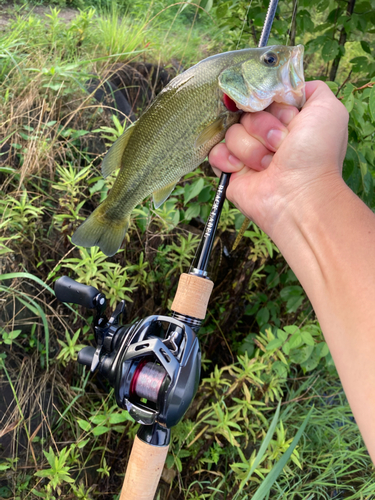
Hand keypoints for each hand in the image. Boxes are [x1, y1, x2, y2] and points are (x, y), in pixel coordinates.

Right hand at [209, 81, 348, 240]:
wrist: (298, 195)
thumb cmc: (316, 154)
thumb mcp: (328, 110)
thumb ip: (312, 88)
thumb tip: (288, 86)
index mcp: (287, 119)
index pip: (264, 95)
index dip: (274, 106)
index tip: (289, 120)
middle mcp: (266, 134)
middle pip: (246, 111)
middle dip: (263, 127)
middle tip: (281, 146)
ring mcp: (247, 152)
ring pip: (232, 131)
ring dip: (252, 148)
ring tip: (269, 164)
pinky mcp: (230, 170)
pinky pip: (216, 151)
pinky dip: (228, 159)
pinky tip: (243, 170)